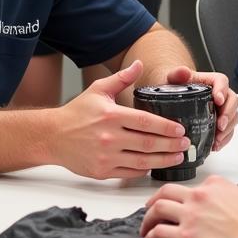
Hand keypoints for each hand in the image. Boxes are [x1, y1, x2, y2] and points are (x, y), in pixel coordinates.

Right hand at [50, 60, 190, 178]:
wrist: (52, 136)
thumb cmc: (76, 113)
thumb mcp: (98, 90)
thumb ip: (121, 79)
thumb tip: (139, 65)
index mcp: (110, 115)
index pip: (145, 122)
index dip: (166, 127)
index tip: (180, 129)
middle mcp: (108, 137)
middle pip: (148, 143)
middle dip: (171, 145)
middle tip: (184, 144)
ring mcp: (105, 156)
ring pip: (142, 161)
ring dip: (163, 160)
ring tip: (177, 157)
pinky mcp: (102, 171)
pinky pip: (129, 173)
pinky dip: (144, 170)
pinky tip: (154, 165)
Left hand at [139, 175, 237, 237]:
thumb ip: (231, 198)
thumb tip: (230, 208)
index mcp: (215, 185)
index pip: (192, 187)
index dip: (183, 197)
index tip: (181, 205)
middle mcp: (199, 196)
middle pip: (167, 192)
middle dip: (155, 200)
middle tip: (150, 208)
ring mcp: (190, 215)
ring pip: (157, 208)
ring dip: (148, 218)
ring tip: (146, 228)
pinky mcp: (186, 237)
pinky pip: (159, 232)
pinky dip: (150, 236)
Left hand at [164, 66, 237, 150]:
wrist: (174, 93)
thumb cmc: (176, 85)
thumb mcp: (173, 77)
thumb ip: (178, 73)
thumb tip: (183, 72)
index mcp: (211, 81)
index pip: (222, 82)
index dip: (222, 91)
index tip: (218, 100)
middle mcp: (220, 94)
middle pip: (233, 101)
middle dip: (228, 114)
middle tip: (220, 125)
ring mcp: (222, 108)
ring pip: (233, 117)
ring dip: (228, 129)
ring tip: (218, 139)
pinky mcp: (220, 121)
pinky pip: (229, 130)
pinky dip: (224, 138)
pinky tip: (216, 144)